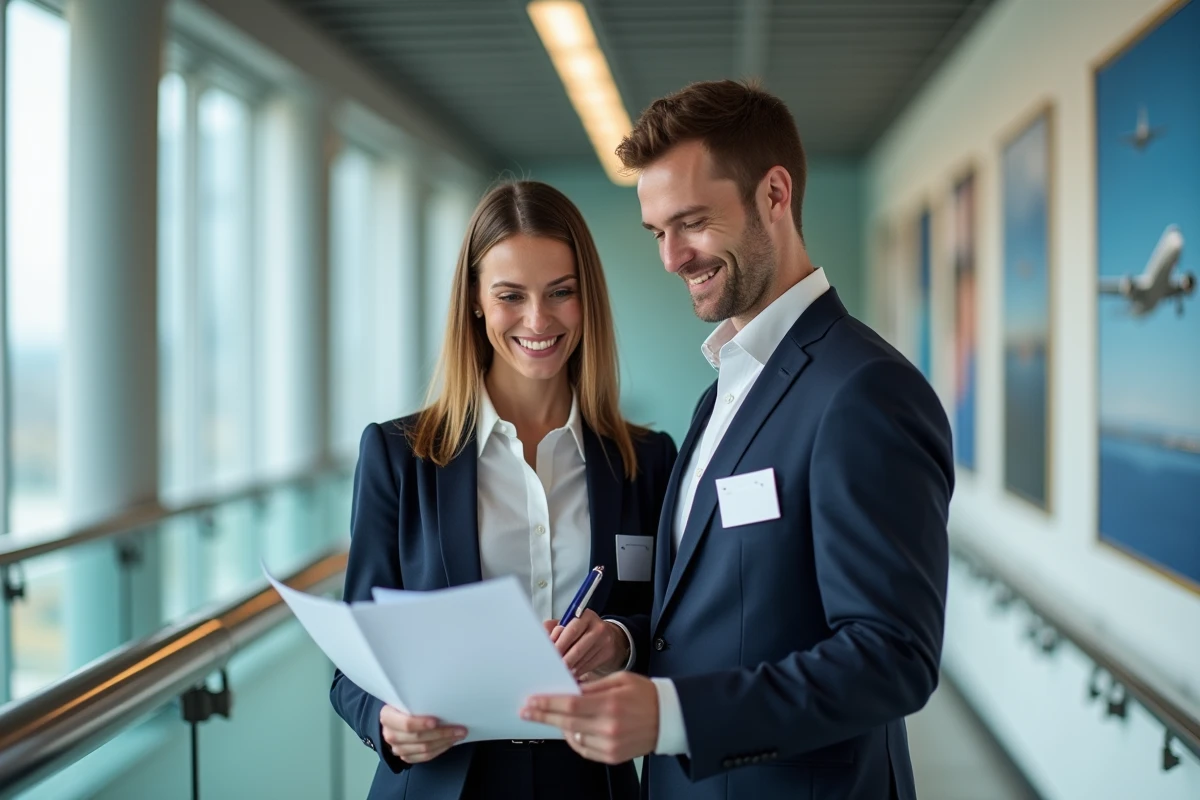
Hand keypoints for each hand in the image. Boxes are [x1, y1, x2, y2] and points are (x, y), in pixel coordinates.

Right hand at [379, 704, 466, 763]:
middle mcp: (390, 734)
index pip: (406, 723)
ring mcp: (397, 748)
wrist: (393, 720)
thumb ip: (416, 699)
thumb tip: (441, 696)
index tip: (436, 721)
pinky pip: (425, 757)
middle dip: (442, 733)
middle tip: (460, 728)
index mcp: (388, 717)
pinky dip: (440, 749)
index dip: (421, 723)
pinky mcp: (406, 757)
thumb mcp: (405, 698)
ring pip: (424, 749)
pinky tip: (450, 742)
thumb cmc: (403, 705)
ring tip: (459, 735)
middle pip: (418, 738)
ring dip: (444, 742)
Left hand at [520, 671, 658, 763]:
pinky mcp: (612, 756)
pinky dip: (573, 738)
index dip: (548, 704)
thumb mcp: (620, 680)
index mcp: (611, 703)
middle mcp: (609, 727)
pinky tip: (571, 728)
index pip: (571, 704)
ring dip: (559, 726)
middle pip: (567, 722)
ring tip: (551, 716)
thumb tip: (567, 689)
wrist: (669, 718)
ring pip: (573, 737)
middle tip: (526, 711)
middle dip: (543, 715)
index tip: (531, 702)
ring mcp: (610, 744)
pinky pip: (583, 749)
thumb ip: (593, 685)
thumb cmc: (645, 694)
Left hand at [544, 611, 629, 680]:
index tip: (549, 654)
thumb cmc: (584, 631)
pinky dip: (577, 671)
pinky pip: (588, 666)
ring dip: (569, 668)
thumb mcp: (570, 624)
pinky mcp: (607, 654)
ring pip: (582, 659)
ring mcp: (605, 641)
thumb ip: (555, 628)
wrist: (610, 637)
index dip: (559, 644)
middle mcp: (597, 627)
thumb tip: (543, 632)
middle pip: (577, 648)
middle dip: (563, 660)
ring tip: (559, 672)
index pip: (571, 631)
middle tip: (552, 667)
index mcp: (585, 616)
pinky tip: (571, 673)